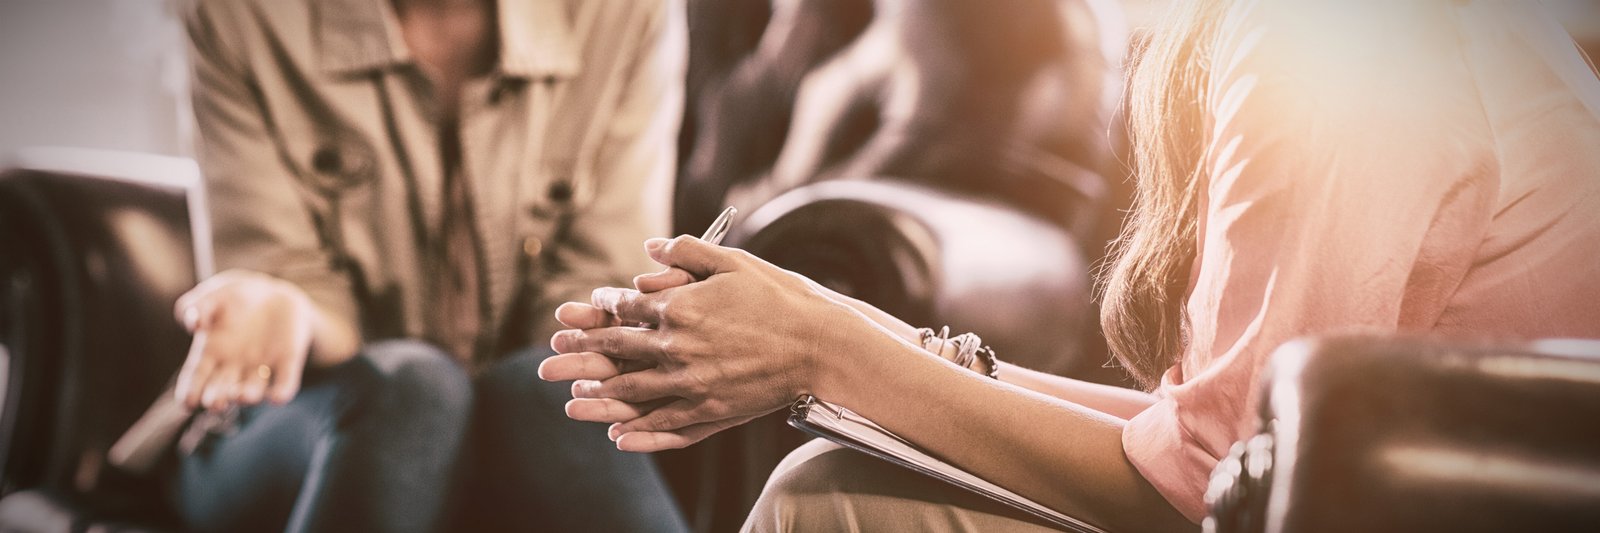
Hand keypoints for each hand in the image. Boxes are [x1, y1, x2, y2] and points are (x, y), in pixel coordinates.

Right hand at [172, 270, 316, 410]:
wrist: (272, 293)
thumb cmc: (233, 297)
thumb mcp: (212, 296)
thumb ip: (198, 307)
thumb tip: (195, 323)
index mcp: (209, 353)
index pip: (196, 378)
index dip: (190, 391)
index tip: (188, 403)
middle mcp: (233, 367)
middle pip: (222, 389)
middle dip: (218, 398)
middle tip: (215, 404)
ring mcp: (260, 366)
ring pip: (252, 389)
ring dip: (247, 395)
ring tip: (242, 396)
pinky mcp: (287, 361)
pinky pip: (284, 381)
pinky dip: (282, 391)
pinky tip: (278, 397)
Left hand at [541, 236, 901, 451]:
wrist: (818, 345)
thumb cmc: (779, 298)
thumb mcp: (733, 262)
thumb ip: (687, 252)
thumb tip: (649, 247)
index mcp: (680, 307)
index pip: (626, 306)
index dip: (601, 307)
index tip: (585, 310)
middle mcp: (678, 346)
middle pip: (616, 350)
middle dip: (580, 352)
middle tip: (550, 358)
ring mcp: (692, 382)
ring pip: (632, 390)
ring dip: (598, 394)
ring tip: (572, 398)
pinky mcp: (710, 410)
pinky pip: (664, 422)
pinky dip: (637, 430)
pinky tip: (618, 434)